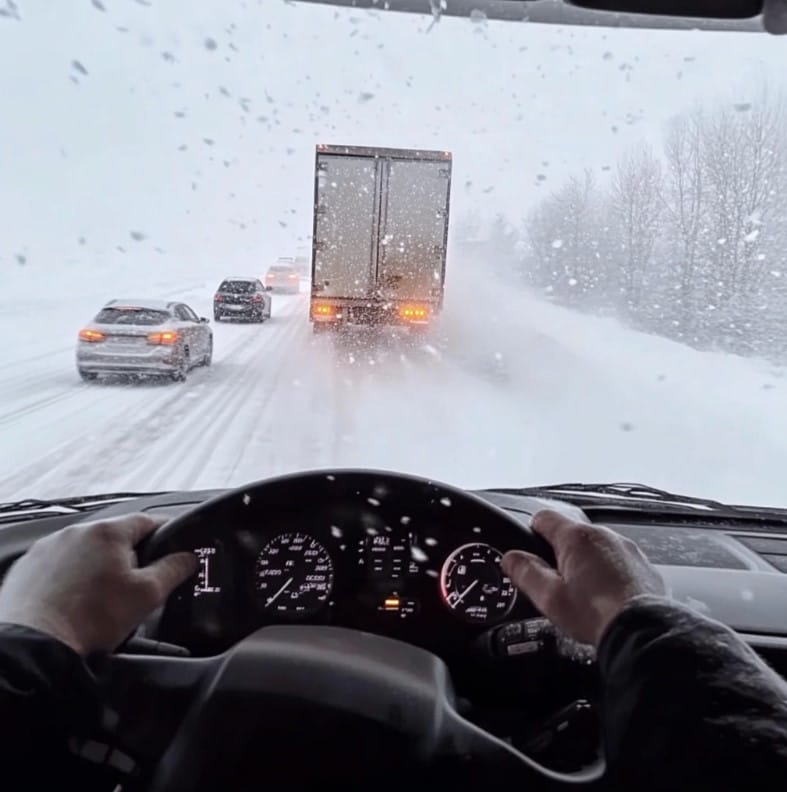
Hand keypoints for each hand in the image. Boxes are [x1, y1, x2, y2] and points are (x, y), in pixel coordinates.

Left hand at [0, 513, 196, 655]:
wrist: (34, 646)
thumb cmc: (90, 619)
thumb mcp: (147, 595)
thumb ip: (173, 570)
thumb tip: (188, 557)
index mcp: (108, 532)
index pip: (148, 520)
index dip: (165, 533)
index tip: (172, 545)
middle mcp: (75, 532)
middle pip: (115, 537)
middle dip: (129, 556)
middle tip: (136, 584)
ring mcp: (47, 549)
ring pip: (85, 551)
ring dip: (97, 567)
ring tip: (101, 599)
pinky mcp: (27, 568)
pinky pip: (58, 566)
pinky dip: (69, 579)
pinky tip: (74, 602)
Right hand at [502, 510, 664, 646]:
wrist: (644, 634)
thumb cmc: (597, 616)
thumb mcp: (549, 598)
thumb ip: (525, 573)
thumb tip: (511, 558)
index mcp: (576, 538)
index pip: (543, 518)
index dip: (530, 532)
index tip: (528, 551)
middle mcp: (604, 536)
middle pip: (570, 533)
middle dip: (559, 553)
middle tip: (554, 582)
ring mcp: (626, 549)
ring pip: (595, 548)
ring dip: (586, 563)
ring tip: (582, 594)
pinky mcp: (644, 565)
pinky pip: (617, 561)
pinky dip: (608, 573)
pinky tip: (605, 598)